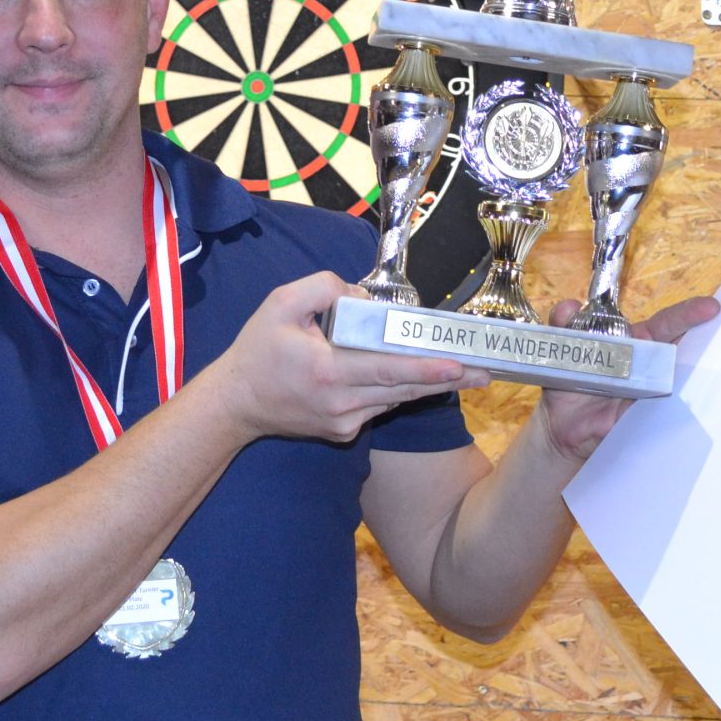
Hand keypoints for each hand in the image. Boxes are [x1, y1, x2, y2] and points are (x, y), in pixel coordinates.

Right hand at [200, 272, 479, 445]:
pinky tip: (423, 378)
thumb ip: (324, 289)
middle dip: (447, 379)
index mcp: (328, 371)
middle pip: (404, 389)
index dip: (425, 368)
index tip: (458, 366)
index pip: (386, 369)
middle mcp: (341, 403)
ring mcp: (344, 423)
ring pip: (397, 400)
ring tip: (469, 373)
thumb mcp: (281, 303)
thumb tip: (363, 298)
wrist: (235, 404)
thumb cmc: (257, 349)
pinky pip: (380, 405)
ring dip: (430, 385)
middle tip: (486, 370)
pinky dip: (400, 390)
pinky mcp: (344, 432)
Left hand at [535, 294, 720, 464]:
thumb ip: (565, 324)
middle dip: (702, 340)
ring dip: (693, 373)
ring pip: (680, 379)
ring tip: (713, 366)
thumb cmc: (569, 380)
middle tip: (719, 331)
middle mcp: (649, 364)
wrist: (562, 425)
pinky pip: (667, 413)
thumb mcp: (563, 347)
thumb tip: (568, 307)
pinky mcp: (647, 417)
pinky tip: (684, 406)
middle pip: (683, 349)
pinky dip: (678, 409)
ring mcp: (652, 391)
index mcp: (636, 341)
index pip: (667, 324)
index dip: (688, 314)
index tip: (711, 306)